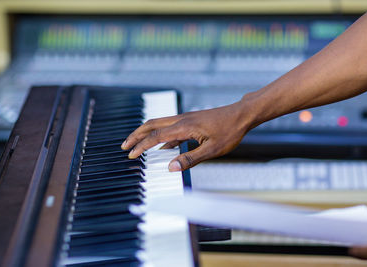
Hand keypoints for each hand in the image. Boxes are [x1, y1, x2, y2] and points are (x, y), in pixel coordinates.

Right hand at [121, 101, 252, 171]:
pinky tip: (162, 147)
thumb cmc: (230, 131)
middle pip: (151, 125)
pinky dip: (161, 136)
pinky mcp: (190, 120)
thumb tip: (171, 167)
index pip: (156, 137)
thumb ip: (191, 159)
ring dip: (146, 134)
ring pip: (159, 124)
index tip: (131, 154)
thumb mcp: (212, 149)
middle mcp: (181, 120)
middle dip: (136, 135)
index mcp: (184, 127)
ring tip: (137, 145)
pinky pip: (170, 127)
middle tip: (124, 146)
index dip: (142, 146)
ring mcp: (185, 118)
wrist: (241, 114)